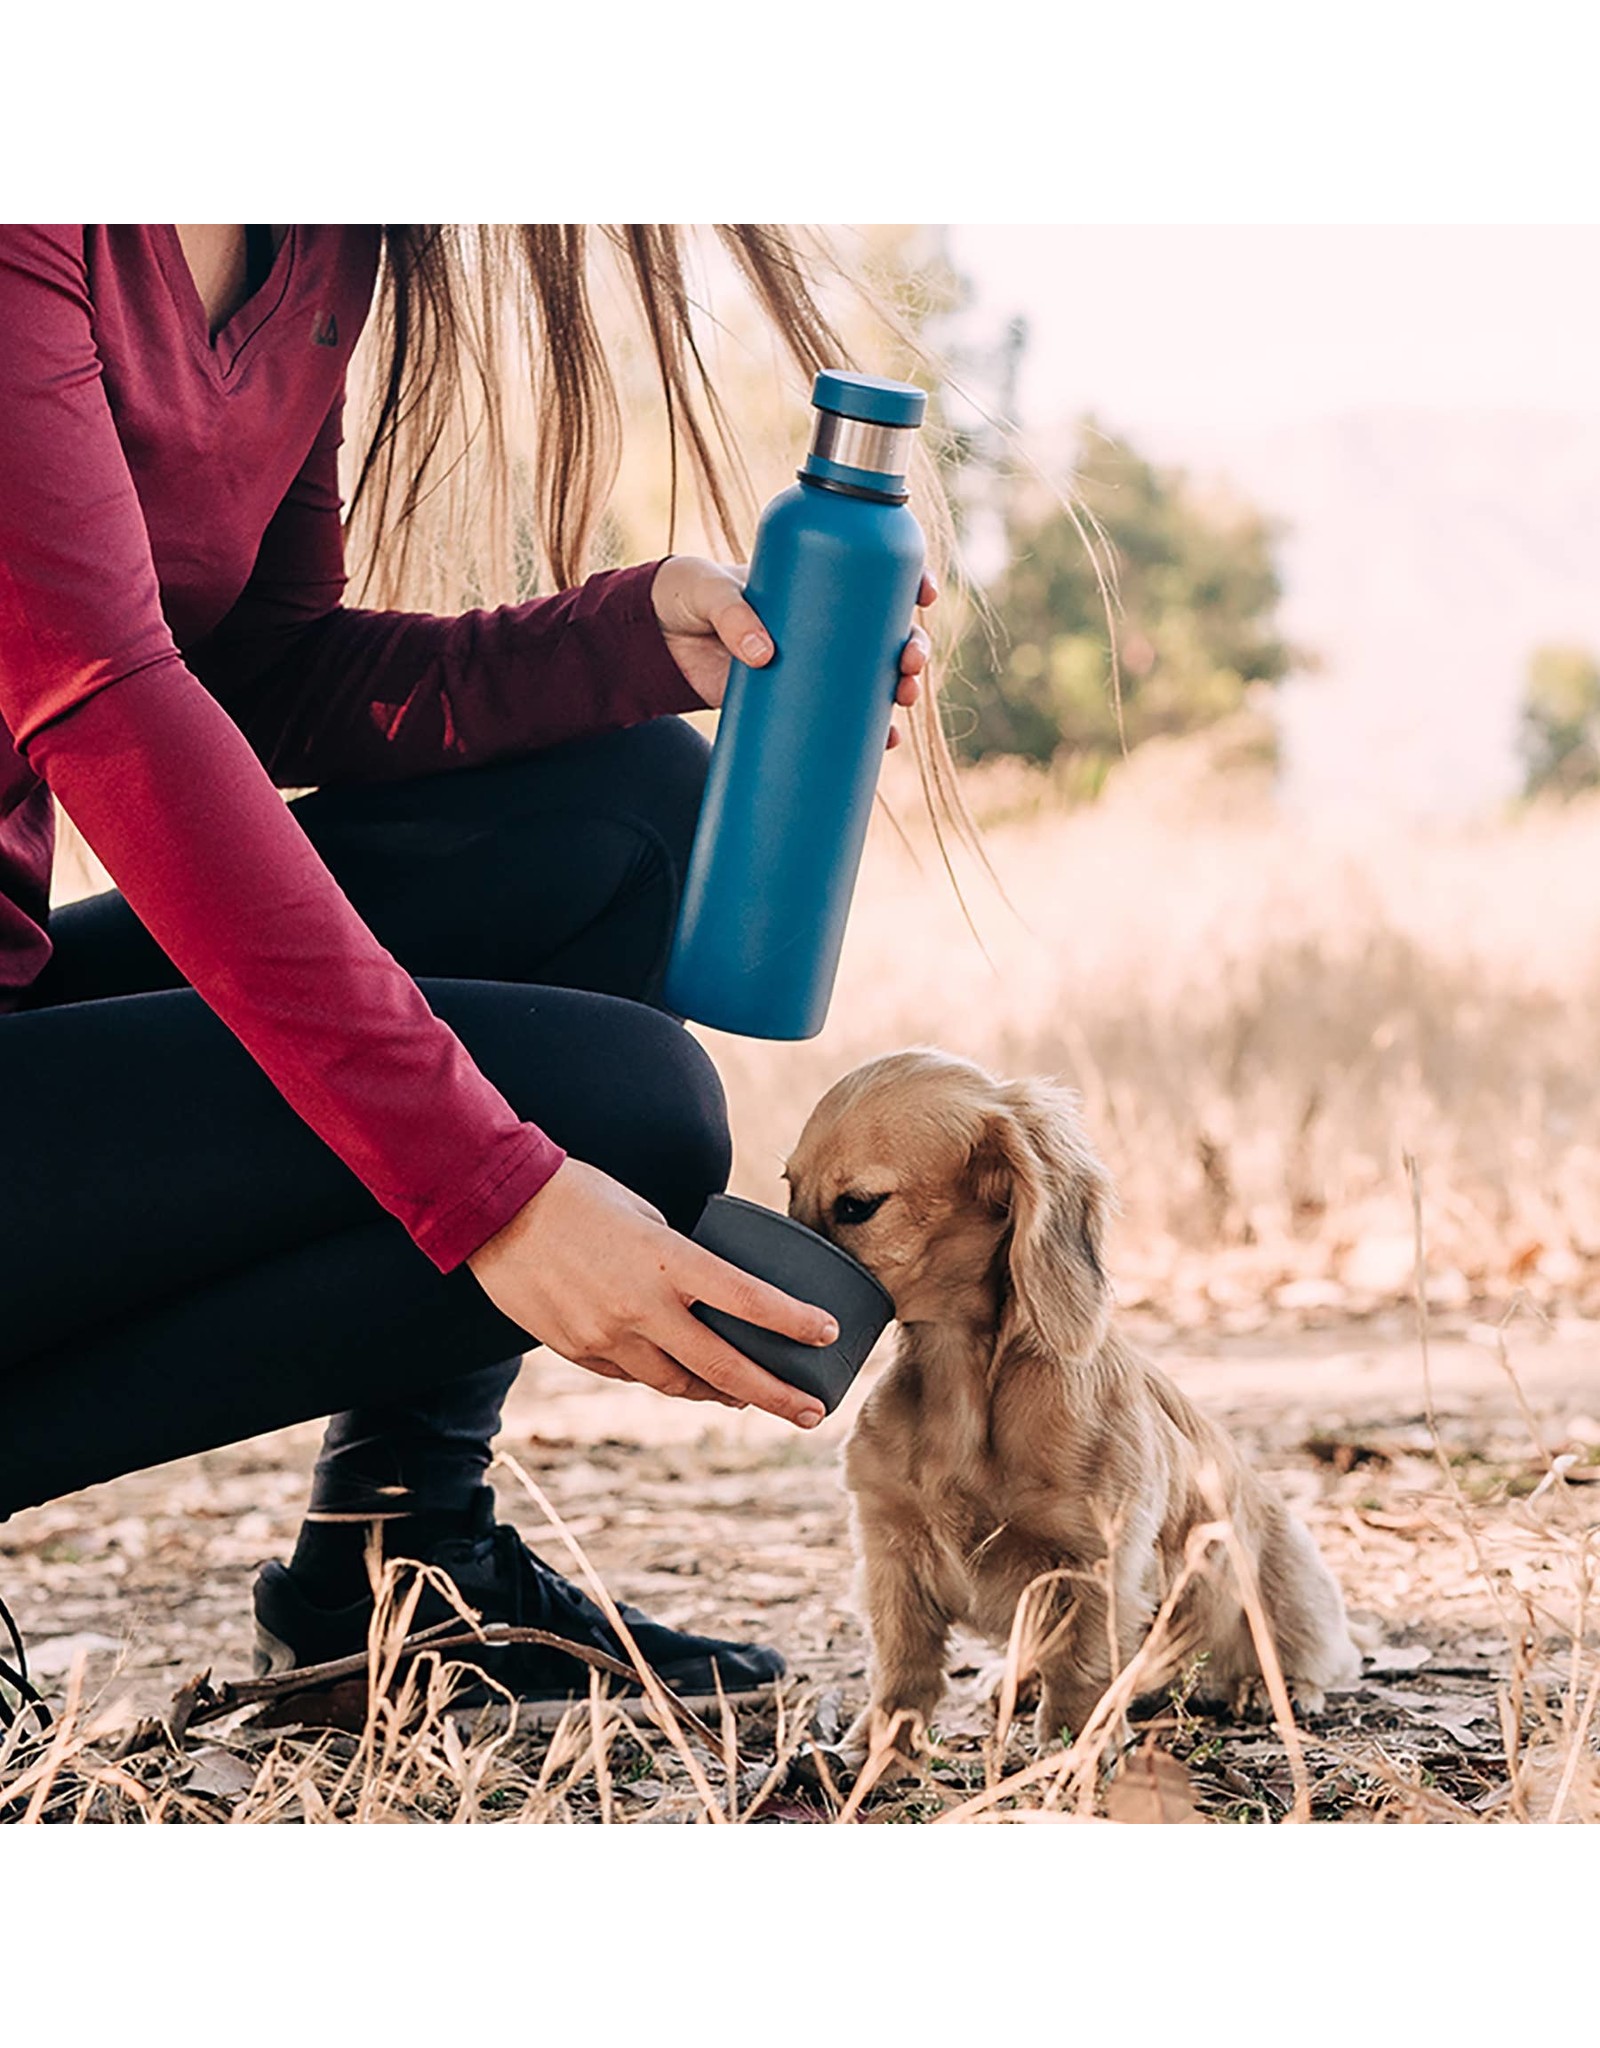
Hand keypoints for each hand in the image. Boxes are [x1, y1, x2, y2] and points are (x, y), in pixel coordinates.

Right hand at [466, 1157, 836, 1427]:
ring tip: (753, 1399)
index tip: (829, 1335)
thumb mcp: (644, 1212)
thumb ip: (678, 1256)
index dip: (794, 1322)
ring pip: (678, 1383)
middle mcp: (641, 1307)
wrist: (493, 1208)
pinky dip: (665, 1378)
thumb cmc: (576, 1193)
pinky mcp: (579, 1352)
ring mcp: (607, 1336)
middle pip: (723, 1366)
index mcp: (666, 1260)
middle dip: (775, 1395)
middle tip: (811, 1413)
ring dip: (721, 1394)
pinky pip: (634, 1375)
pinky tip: (687, 1378)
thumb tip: (711, 1283)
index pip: (747, 1299)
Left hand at [652, 555, 936, 749]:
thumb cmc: (686, 595)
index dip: (909, 582)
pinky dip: (866, 731)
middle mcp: (824, 623)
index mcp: (814, 580)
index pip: (874, 575)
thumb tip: (764, 655)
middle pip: (886, 633)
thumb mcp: (707, 589)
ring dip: (898, 690)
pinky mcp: (790, 699)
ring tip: (901, 700)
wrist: (652, 639)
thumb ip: (732, 613)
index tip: (923, 591)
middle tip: (910, 660)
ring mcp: (811, 664)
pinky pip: (839, 716)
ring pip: (872, 677)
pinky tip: (886, 741)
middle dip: (912, 646)